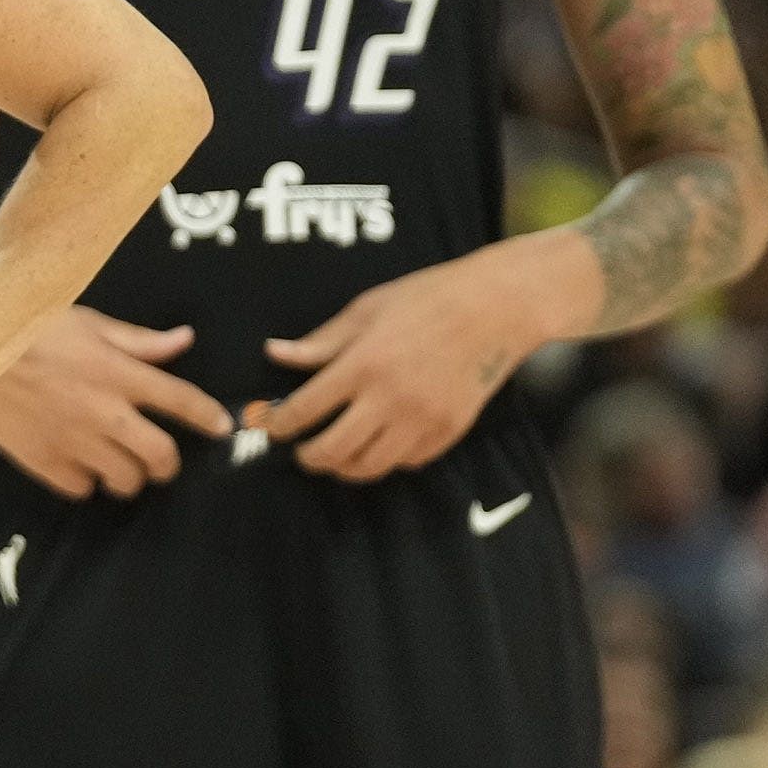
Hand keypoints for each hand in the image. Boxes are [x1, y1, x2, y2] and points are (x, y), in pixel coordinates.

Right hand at [0, 308, 231, 498]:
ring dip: (130, 476)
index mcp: (116, 371)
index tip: (221, 427)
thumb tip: (183, 341)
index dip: (208, 417)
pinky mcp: (43, 462)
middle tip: (163, 460)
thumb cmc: (26, 330)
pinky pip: (82, 489)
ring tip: (120, 465)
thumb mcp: (85, 322)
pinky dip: (87, 482)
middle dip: (169, 463)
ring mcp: (72, 441)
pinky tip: (80, 465)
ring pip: (125, 480)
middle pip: (160, 454)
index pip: (180, 400)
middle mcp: (102, 410)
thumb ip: (137, 340)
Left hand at [257, 246, 550, 481]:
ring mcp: (422, 420)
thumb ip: (320, 341)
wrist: (496, 308)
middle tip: (301, 452)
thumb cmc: (427, 299)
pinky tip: (377, 445)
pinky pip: (407, 462)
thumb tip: (275, 353)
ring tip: (335, 456)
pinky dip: (386, 460)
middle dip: (307, 458)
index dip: (278, 426)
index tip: (270, 428)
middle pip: (332, 451)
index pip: (304, 410)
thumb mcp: (366, 310)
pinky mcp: (449, 431)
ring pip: (369, 467)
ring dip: (344, 467)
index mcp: (363, 364)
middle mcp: (390, 399)